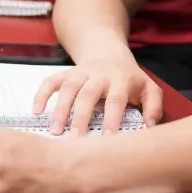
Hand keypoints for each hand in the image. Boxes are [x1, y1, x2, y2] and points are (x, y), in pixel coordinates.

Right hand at [32, 50, 162, 135]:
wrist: (109, 53)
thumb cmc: (129, 78)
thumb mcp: (149, 88)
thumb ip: (154, 107)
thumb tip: (150, 127)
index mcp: (121, 80)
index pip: (116, 99)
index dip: (112, 117)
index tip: (108, 137)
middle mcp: (99, 75)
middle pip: (88, 94)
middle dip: (80, 116)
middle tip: (75, 139)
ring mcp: (80, 73)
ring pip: (68, 88)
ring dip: (60, 109)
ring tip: (55, 131)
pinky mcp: (66, 73)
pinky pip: (50, 81)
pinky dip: (41, 95)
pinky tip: (37, 111)